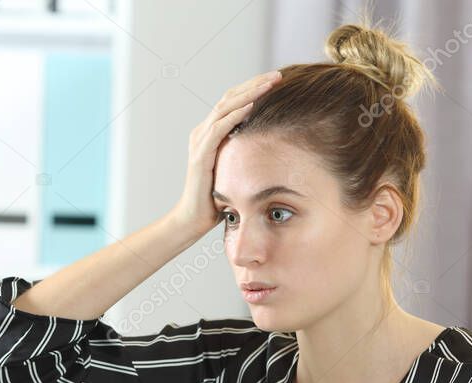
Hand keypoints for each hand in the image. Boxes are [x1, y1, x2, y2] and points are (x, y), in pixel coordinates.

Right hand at [171, 69, 282, 235]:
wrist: (194, 219)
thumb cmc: (217, 198)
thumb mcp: (235, 169)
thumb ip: (245, 153)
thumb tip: (272, 145)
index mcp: (210, 133)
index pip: (233, 102)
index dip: (253, 88)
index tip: (276, 81)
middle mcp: (202, 132)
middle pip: (229, 98)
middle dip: (255, 84)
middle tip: (277, 75)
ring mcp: (199, 142)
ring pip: (225, 108)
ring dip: (249, 93)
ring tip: (270, 83)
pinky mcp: (200, 155)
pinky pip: (218, 129)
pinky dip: (235, 115)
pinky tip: (251, 105)